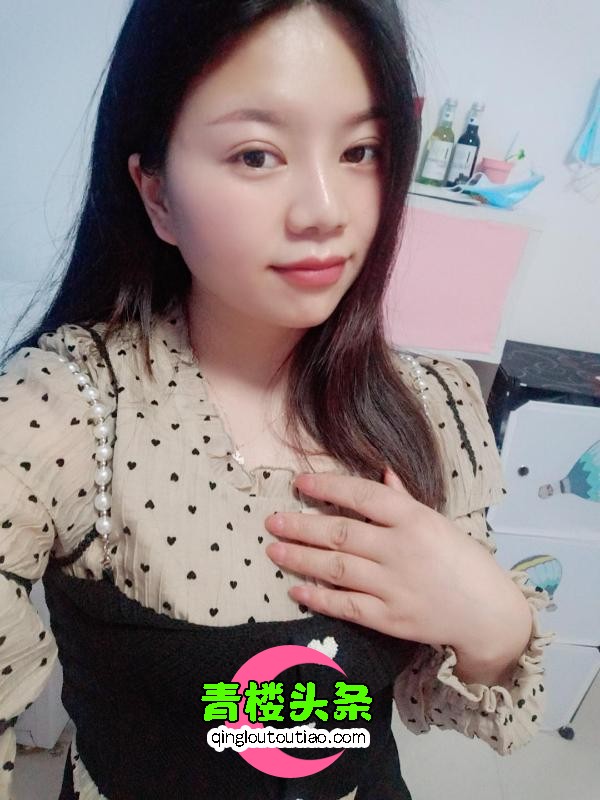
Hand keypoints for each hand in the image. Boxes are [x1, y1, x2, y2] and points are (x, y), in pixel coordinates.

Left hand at [265, 468, 528, 657]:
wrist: (488, 612)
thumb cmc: (462, 560)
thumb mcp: (437, 521)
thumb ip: (404, 499)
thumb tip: (381, 471)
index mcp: (414, 519)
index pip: (363, 495)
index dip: (328, 488)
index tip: (300, 483)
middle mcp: (401, 550)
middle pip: (340, 533)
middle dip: (301, 526)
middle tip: (272, 521)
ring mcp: (394, 586)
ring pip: (337, 568)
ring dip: (301, 558)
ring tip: (274, 549)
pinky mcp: (390, 619)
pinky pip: (346, 606)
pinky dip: (319, 597)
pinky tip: (296, 589)